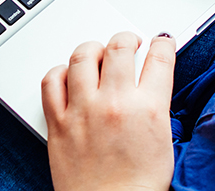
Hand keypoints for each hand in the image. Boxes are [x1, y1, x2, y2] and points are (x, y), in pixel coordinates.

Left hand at [41, 32, 175, 190]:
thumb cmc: (138, 184)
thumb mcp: (163, 138)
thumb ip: (156, 103)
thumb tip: (151, 80)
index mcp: (148, 108)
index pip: (160, 57)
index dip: (163, 43)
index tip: (161, 42)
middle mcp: (115, 104)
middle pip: (120, 47)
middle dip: (127, 39)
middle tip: (129, 43)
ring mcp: (83, 111)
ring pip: (83, 56)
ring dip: (94, 49)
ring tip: (98, 53)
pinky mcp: (58, 123)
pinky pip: (51, 81)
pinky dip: (60, 72)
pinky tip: (69, 75)